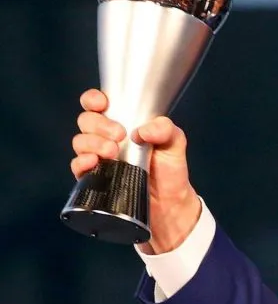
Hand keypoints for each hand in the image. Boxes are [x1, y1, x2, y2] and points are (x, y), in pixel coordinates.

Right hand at [71, 89, 201, 253]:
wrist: (170, 203)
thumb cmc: (170, 169)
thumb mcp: (175, 143)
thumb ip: (165, 129)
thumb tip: (143, 130)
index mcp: (123, 122)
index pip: (98, 104)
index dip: (94, 99)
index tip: (103, 103)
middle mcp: (107, 138)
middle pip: (86, 121)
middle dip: (99, 124)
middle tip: (119, 135)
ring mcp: (99, 158)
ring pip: (80, 142)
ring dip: (93, 143)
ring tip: (113, 152)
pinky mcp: (94, 179)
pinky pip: (77, 167)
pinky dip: (82, 162)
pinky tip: (95, 162)